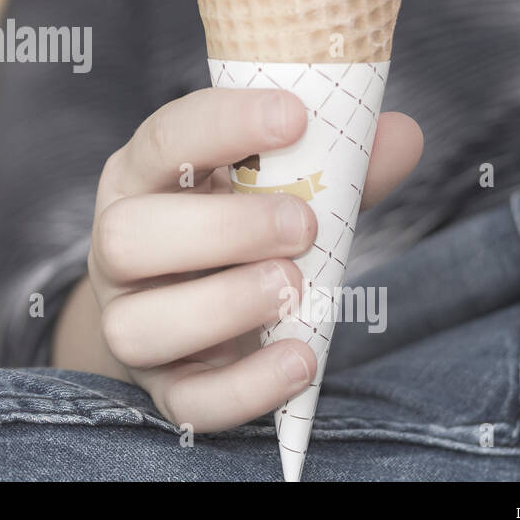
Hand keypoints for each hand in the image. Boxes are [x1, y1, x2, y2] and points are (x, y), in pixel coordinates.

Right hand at [84, 87, 421, 432]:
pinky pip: (188, 403)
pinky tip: (301, 357)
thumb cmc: (241, 227)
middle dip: (222, 229)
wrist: (197, 309)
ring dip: (224, 305)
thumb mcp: (278, 183)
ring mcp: (132, 322)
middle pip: (125, 237)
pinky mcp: (165, 388)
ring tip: (295, 287)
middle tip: (303, 225)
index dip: (224, 124)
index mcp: (142, 177)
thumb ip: (334, 163)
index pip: (164, 139)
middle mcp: (118, 249)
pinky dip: (247, 387)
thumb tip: (401, 136)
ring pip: (137, 326)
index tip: (294, 117)